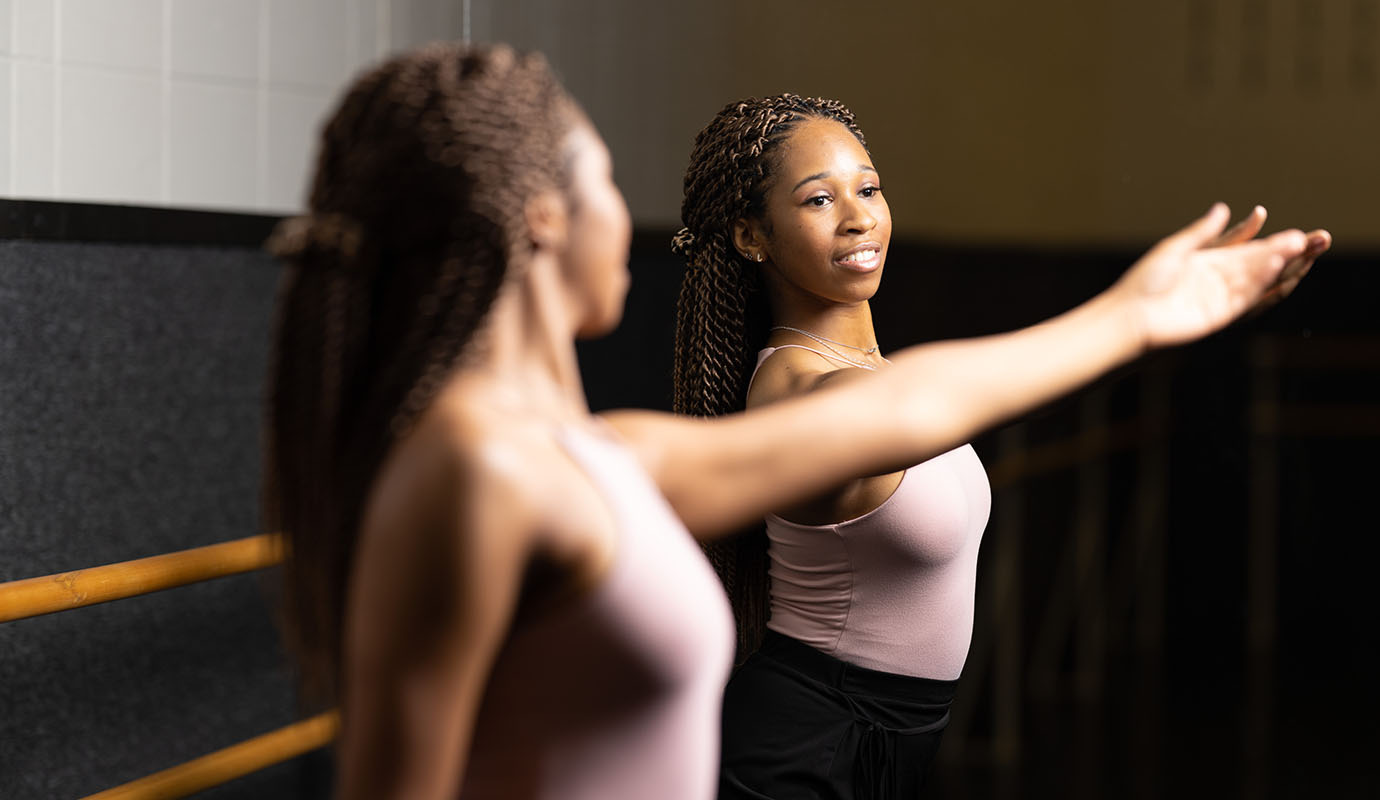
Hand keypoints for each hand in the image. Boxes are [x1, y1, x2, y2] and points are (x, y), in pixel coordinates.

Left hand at [1112, 203, 1328, 349]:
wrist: (1130, 315)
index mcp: (1211, 264)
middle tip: (1320, 237)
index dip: (1274, 241)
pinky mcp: (1221, 314)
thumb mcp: (1175, 249)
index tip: (1296, 230)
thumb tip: (1223, 207)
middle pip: (1264, 265)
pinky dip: (1263, 279)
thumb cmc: (1144, 284)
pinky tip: (1277, 261)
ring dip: (1283, 263)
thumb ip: (1203, 232)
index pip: (1251, 250)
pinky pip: (1248, 295)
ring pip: (1262, 280)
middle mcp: (1222, 282)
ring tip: (1304, 246)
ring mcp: (1224, 298)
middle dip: (1291, 252)